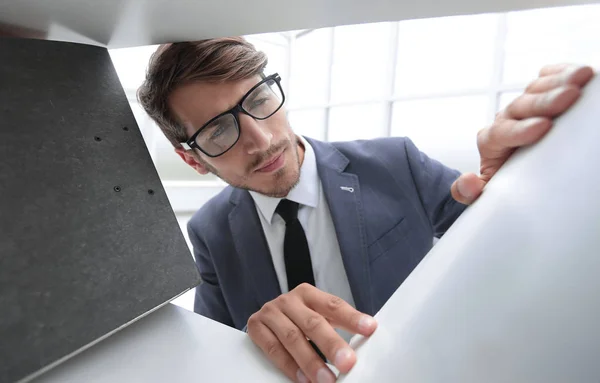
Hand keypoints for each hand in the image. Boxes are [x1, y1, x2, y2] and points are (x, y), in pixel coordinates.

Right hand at [247, 283, 376, 382]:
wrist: (266, 317)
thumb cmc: (298, 318)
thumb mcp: (318, 315)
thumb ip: (338, 324)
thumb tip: (366, 337)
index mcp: (308, 293)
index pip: (333, 304)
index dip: (351, 317)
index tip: (370, 329)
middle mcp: (288, 300)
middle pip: (312, 323)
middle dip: (331, 344)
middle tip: (347, 363)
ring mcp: (270, 313)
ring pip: (292, 338)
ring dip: (311, 362)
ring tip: (327, 379)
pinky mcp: (256, 327)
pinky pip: (273, 349)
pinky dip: (289, 366)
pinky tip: (303, 379)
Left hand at [451, 64, 594, 203]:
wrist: (520, 168)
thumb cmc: (507, 179)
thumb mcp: (489, 190)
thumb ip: (470, 191)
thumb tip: (469, 182)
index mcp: (491, 140)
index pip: (501, 132)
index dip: (520, 129)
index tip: (543, 127)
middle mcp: (508, 117)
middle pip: (522, 105)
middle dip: (545, 101)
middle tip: (568, 97)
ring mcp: (525, 103)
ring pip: (537, 88)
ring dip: (560, 81)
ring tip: (581, 77)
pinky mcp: (542, 92)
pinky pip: (549, 76)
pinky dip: (563, 72)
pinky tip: (578, 72)